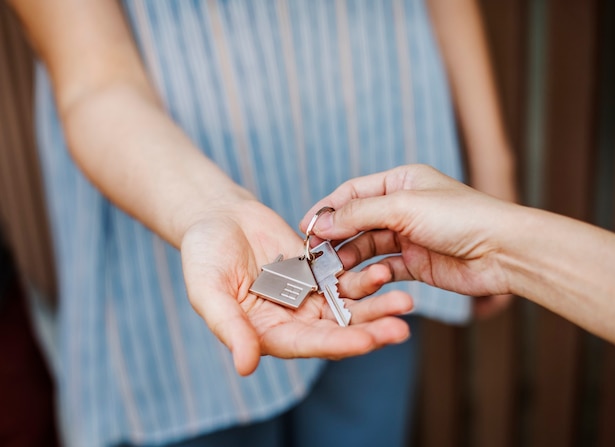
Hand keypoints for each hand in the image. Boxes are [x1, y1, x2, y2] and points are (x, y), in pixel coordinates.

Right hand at [181, 199, 412, 375]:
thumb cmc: (203, 255)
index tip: (367, 342)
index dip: (337, 344)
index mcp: (267, 333)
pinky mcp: (317, 271)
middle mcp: (292, 319)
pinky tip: (384, 269)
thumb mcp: (208, 290)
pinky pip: (343, 275)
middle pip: (336, 330)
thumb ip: (228, 327)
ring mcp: (306, 295)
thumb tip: (245, 367)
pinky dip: (363, 275)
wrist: (216, 217)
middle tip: (400, 329)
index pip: (307, 344)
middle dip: (369, 330)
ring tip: (403, 300)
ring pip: (346, 305)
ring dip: (375, 304)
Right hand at [300, 164, 516, 301]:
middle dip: (335, 236)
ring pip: (367, 246)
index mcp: (400, 182)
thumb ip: (359, 213)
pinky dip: (369, 274)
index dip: (327, 209)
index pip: (352, 193)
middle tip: (314, 254)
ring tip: (330, 271)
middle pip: (357, 221)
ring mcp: (408, 236)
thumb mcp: (403, 207)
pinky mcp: (416, 263)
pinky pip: (384, 267)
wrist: (502, 252)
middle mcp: (402, 207)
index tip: (306, 227)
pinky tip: (354, 281)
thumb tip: (322, 221)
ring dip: (349, 258)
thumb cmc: (460, 217)